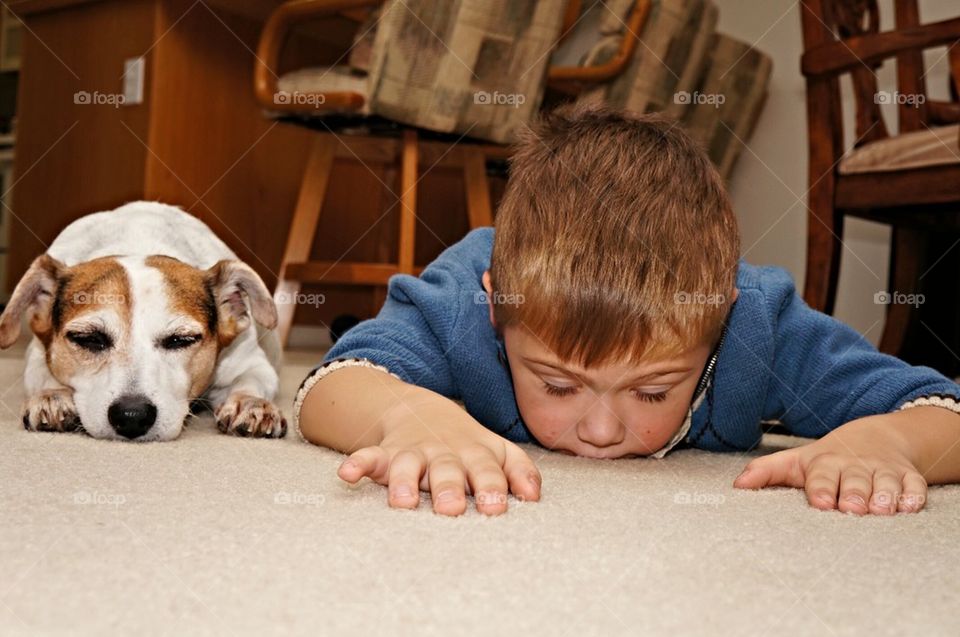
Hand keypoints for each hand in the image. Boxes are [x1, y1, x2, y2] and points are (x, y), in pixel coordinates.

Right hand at [336, 397, 540, 515]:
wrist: (420, 408)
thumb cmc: (466, 443)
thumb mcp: (498, 449)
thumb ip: (520, 470)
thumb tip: (534, 497)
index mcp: (475, 453)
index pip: (487, 470)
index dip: (491, 487)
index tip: (495, 507)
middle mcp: (444, 453)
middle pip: (447, 470)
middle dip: (449, 488)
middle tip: (451, 509)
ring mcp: (413, 452)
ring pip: (407, 465)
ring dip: (404, 482)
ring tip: (402, 502)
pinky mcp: (385, 453)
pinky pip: (368, 456)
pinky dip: (357, 463)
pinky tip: (347, 475)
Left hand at [732, 414, 928, 514]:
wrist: (875, 438)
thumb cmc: (828, 459)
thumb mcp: (796, 462)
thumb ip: (766, 472)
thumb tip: (736, 485)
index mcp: (825, 464)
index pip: (821, 477)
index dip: (821, 489)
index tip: (819, 502)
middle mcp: (854, 467)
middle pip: (855, 482)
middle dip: (854, 494)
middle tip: (852, 507)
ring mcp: (882, 471)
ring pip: (885, 483)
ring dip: (883, 496)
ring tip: (881, 509)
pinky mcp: (907, 476)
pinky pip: (913, 485)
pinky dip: (913, 495)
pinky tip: (909, 505)